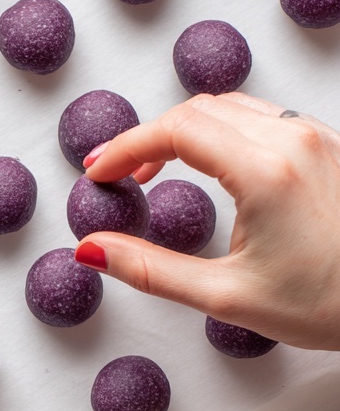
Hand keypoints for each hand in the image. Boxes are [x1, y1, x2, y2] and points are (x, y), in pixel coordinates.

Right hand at [75, 92, 339, 350]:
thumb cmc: (329, 303)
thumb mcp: (225, 296)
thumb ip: (150, 269)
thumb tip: (94, 249)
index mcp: (266, 171)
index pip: (176, 130)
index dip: (126, 147)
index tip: (99, 173)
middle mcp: (293, 141)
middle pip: (198, 110)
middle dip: (148, 137)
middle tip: (117, 173)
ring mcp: (315, 138)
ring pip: (230, 107)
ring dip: (184, 130)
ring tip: (154, 168)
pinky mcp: (328, 146)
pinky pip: (262, 118)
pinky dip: (219, 130)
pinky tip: (207, 163)